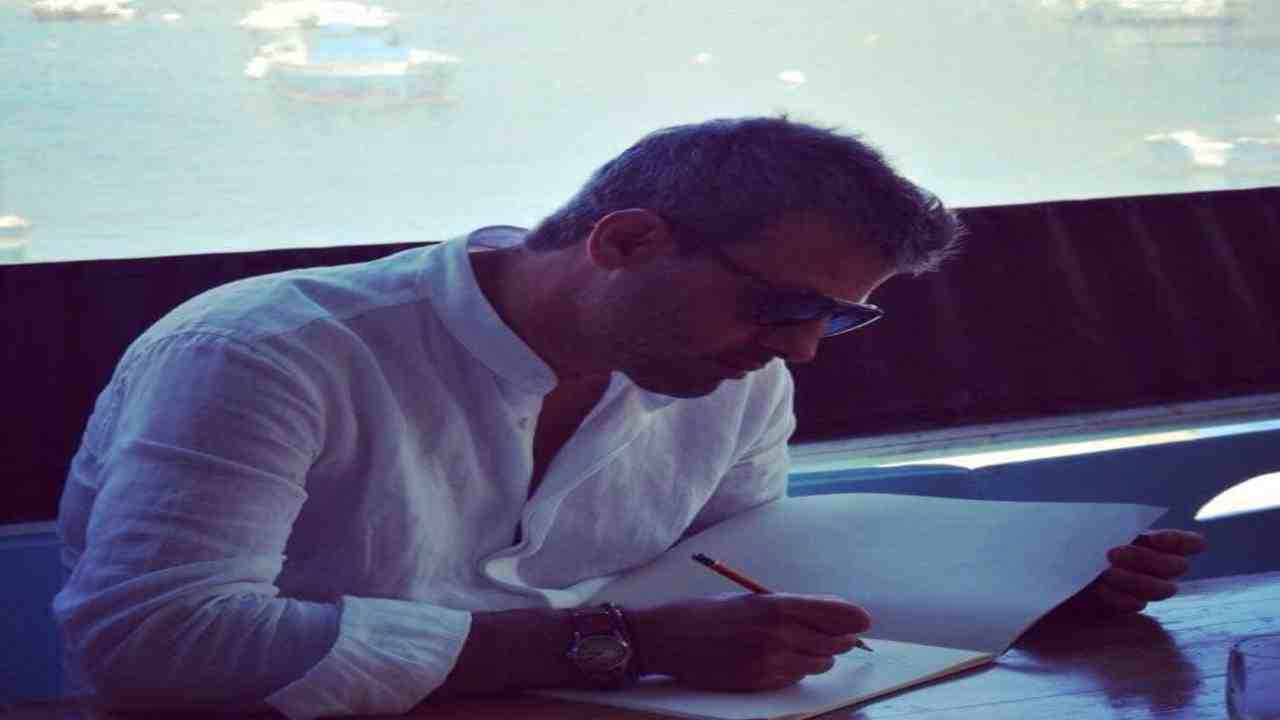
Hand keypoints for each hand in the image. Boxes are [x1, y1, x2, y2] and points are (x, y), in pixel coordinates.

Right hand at [627, 593, 870, 691]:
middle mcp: (777, 634)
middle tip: (840, 635)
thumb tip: (830, 615)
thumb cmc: (708, 613)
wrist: (669, 638)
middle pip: (833, 642)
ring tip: (799, 645)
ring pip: (818, 664)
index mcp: (775, 606)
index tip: (863, 621)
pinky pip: (795, 678)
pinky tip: (781, 659)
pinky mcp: (759, 682)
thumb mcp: (751, 600)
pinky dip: (796, 669)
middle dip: (840, 639)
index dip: (853, 618)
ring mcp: (769, 662)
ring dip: (818, 656)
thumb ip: (791, 608)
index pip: (832, 613)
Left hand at [1053, 529, 1205, 618]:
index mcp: (1148, 542)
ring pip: (1160, 589)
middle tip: (1112, 553)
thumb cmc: (1069, 542)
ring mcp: (1142, 589)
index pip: (1186, 543)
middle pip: (1175, 567)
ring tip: (1105, 573)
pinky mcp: (1124, 606)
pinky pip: (1134, 605)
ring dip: (1135, 580)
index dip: (1180, 541)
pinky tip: (1099, 590)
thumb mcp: (1093, 529)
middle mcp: (1153, 567)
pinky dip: (1118, 597)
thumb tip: (1146, 530)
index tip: (1154, 538)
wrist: (1043, 570)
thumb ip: (1120, 526)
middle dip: (1146, 559)